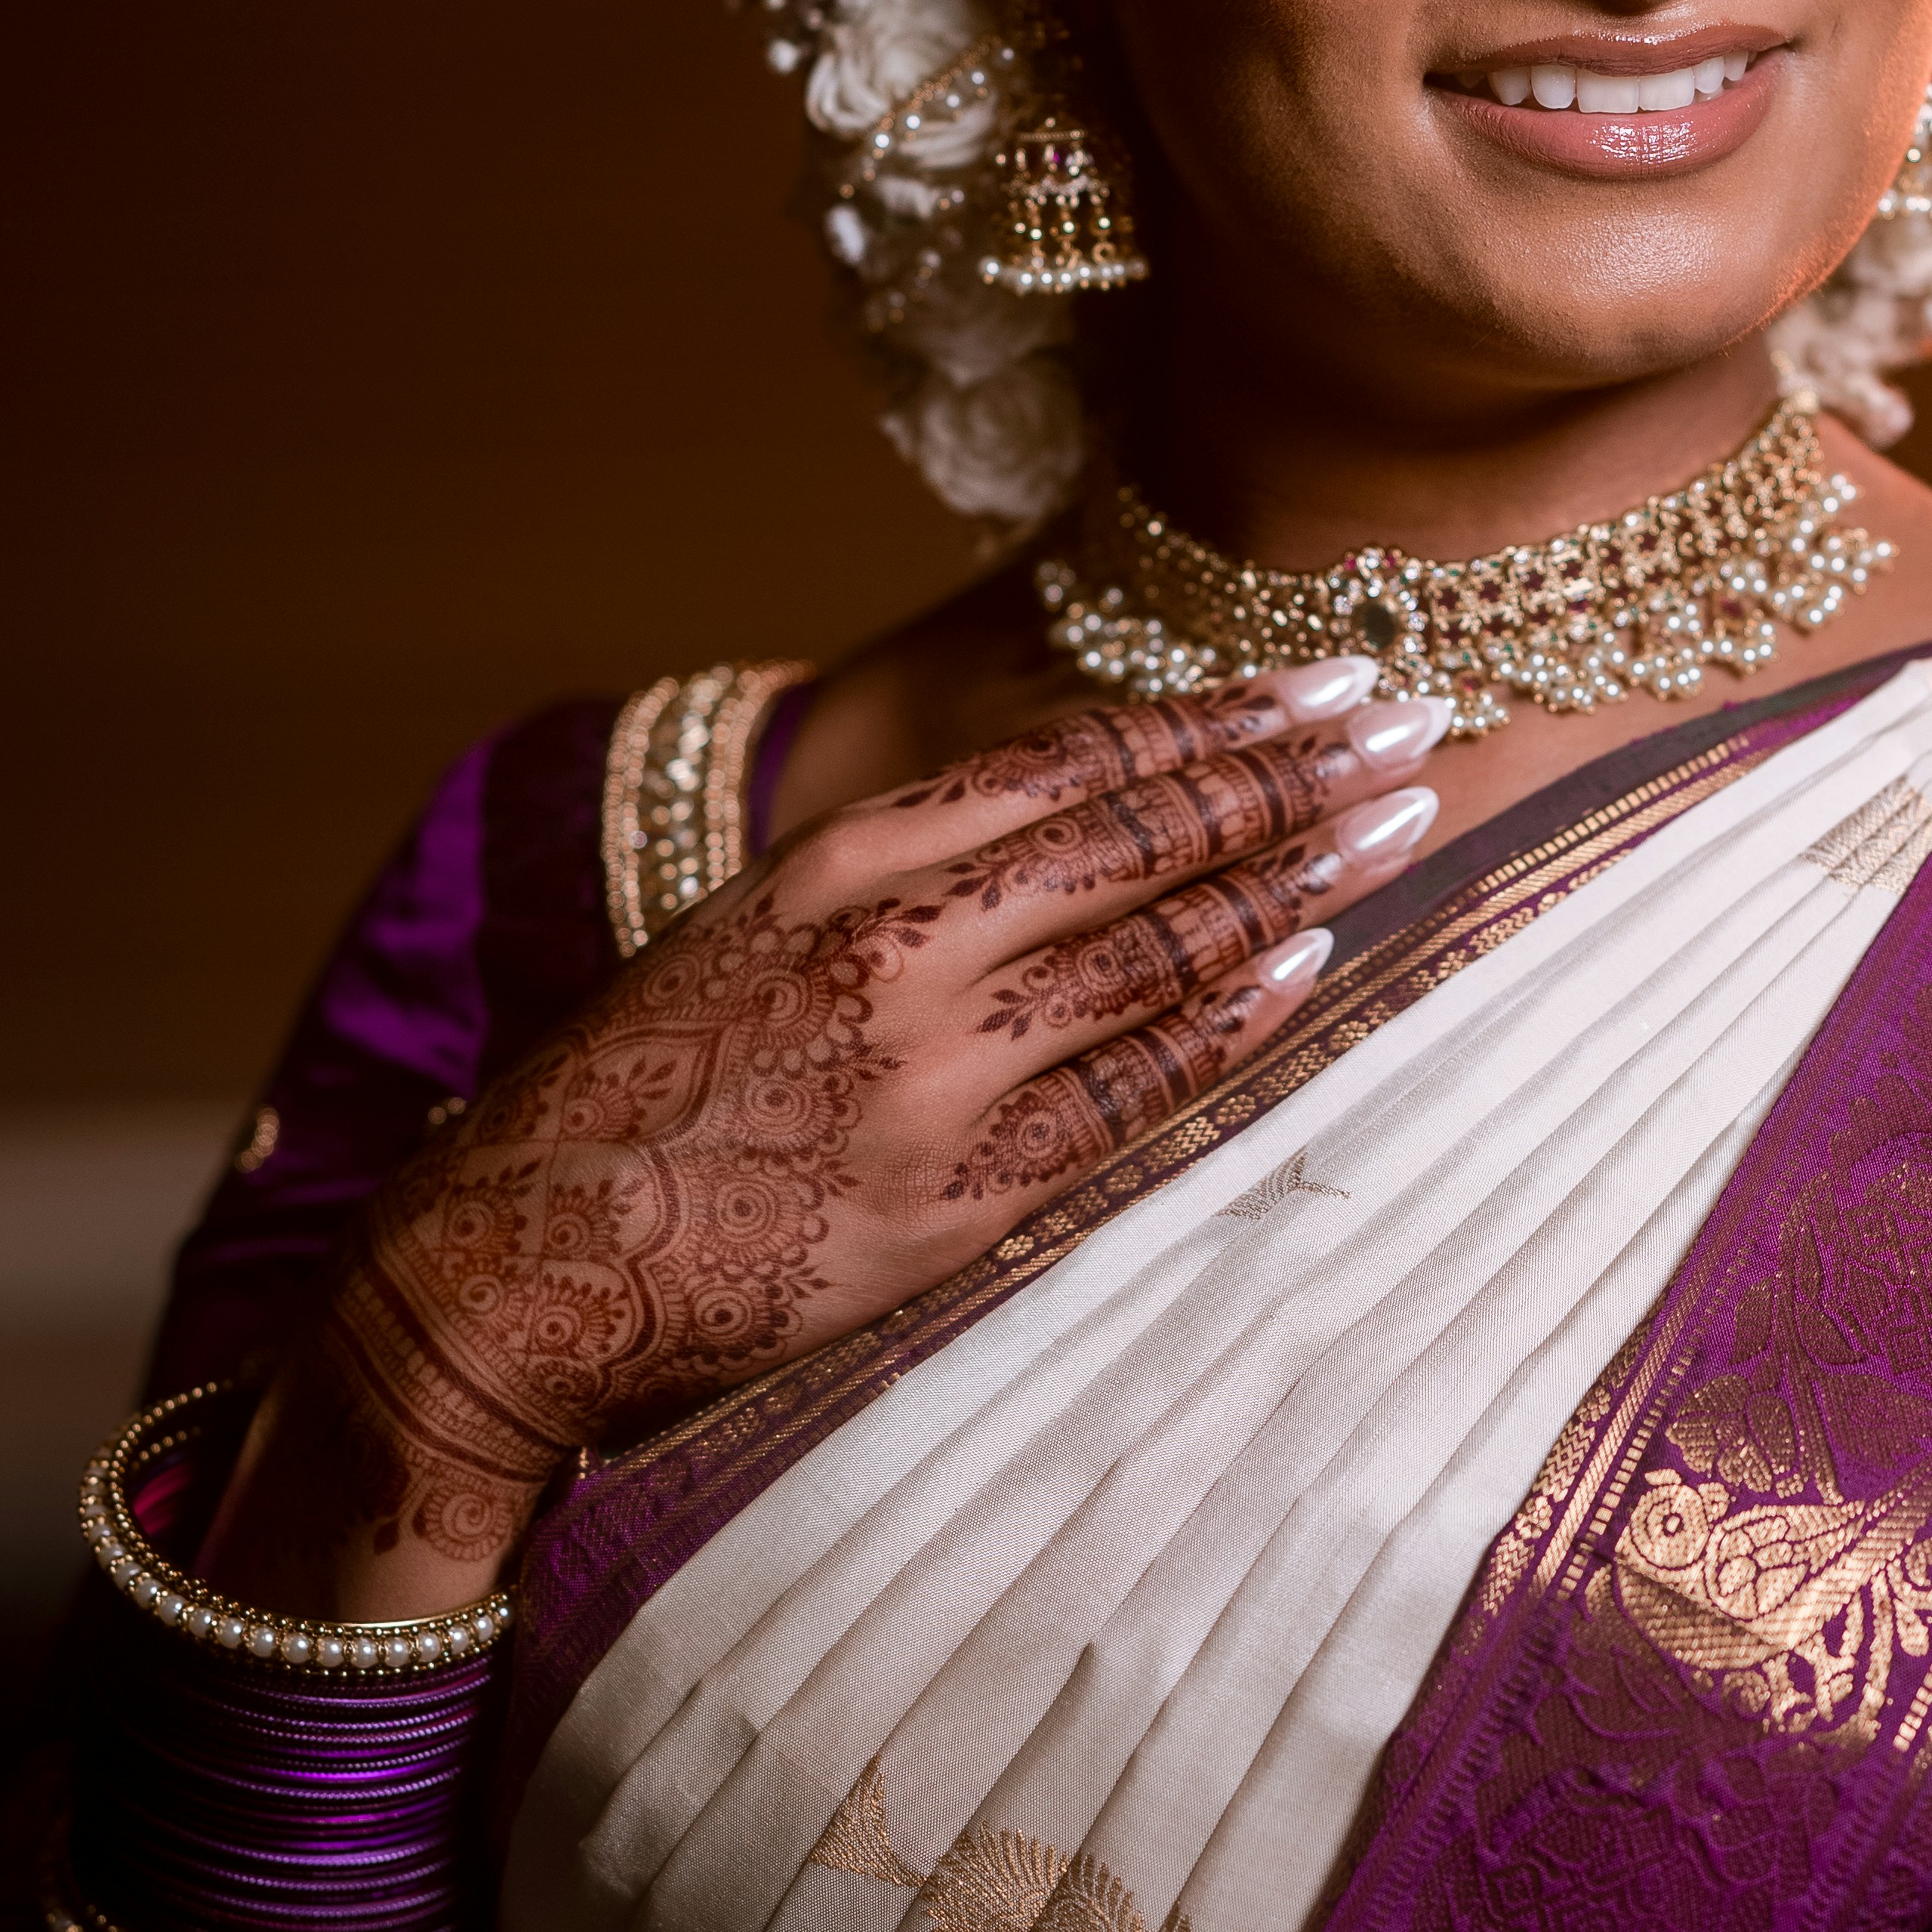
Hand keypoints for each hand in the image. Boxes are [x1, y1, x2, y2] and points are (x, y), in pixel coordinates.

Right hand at [209, 665, 1446, 1607]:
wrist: (517, 1253)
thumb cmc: (640, 1087)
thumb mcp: (760, 928)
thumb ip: (905, 879)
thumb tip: (1080, 826)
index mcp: (845, 859)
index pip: (1078, 759)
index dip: (1219, 715)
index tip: (1328, 677)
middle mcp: (899, 944)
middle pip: (1144, 834)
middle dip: (1295, 773)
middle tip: (1414, 724)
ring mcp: (934, 1072)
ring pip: (1159, 950)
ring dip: (1298, 878)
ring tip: (1402, 821)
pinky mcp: (954, 1198)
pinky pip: (1128, 1097)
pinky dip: (1228, 1024)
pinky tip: (1312, 969)